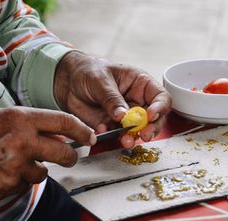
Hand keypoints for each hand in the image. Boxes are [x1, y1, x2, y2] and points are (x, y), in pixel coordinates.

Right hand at [0, 107, 94, 197]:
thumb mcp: (6, 117)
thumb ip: (35, 124)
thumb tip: (61, 133)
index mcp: (22, 119)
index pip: (65, 122)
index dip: (82, 130)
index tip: (90, 137)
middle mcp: (23, 141)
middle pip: (65, 153)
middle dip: (71, 157)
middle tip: (69, 157)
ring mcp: (16, 165)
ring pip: (44, 173)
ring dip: (36, 169)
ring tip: (15, 162)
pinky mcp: (9, 184)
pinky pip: (25, 185)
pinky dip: (19, 180)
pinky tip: (4, 171)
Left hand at [54, 52, 171, 147]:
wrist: (67, 81)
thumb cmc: (88, 71)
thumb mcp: (100, 79)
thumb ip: (112, 98)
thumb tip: (123, 116)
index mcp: (141, 84)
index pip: (161, 97)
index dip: (160, 107)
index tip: (151, 116)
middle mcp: (138, 101)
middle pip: (155, 119)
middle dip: (151, 128)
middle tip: (144, 135)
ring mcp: (126, 116)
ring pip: (138, 130)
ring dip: (133, 137)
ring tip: (125, 141)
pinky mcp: (113, 126)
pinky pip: (117, 135)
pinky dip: (111, 137)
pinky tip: (101, 130)